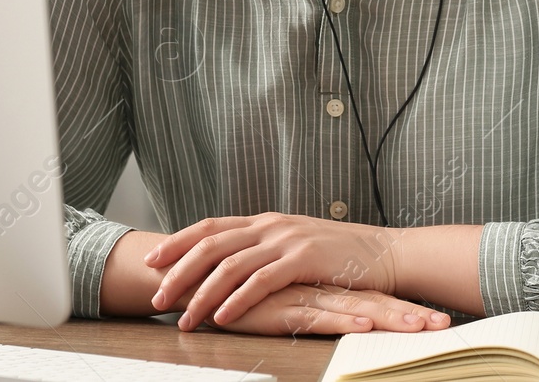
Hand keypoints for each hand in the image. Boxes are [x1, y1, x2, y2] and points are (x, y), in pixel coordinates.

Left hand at [144, 212, 425, 330]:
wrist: (386, 253)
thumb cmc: (342, 256)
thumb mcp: (296, 245)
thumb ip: (266, 250)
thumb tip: (233, 264)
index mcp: (265, 221)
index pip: (211, 226)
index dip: (178, 241)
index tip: (151, 260)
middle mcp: (271, 225)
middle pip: (211, 242)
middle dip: (178, 269)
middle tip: (156, 295)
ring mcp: (287, 239)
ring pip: (230, 263)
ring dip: (201, 292)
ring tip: (182, 317)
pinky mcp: (304, 259)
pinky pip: (261, 280)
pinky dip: (237, 299)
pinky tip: (221, 316)